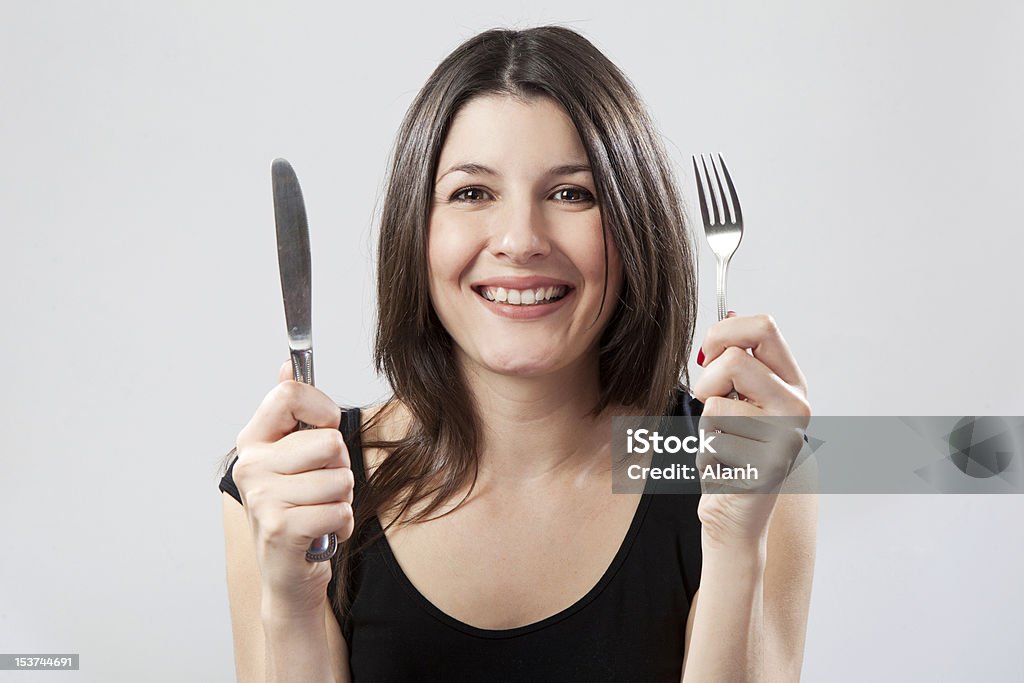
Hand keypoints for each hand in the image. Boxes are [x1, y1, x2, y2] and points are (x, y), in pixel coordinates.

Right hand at [232, 361, 353, 618]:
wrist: (288, 573)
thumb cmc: (298, 507)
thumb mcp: (293, 456)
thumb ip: (292, 411)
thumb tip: (286, 366)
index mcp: (253, 440)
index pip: (290, 394)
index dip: (323, 409)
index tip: (324, 429)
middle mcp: (251, 466)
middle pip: (329, 441)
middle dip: (340, 466)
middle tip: (320, 486)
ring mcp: (262, 498)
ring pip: (340, 478)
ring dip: (342, 499)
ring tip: (319, 511)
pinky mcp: (280, 529)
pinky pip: (340, 510)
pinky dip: (342, 524)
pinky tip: (321, 532)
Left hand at [691, 312, 810, 548]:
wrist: (735, 512)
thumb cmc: (731, 451)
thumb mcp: (738, 400)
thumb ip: (737, 362)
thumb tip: (729, 313)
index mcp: (791, 382)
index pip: (764, 327)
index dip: (724, 333)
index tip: (708, 354)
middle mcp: (796, 406)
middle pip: (736, 359)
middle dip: (707, 381)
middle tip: (711, 404)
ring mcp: (784, 437)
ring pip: (716, 405)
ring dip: (705, 426)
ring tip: (723, 445)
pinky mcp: (765, 467)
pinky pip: (712, 441)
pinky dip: (706, 454)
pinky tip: (725, 467)